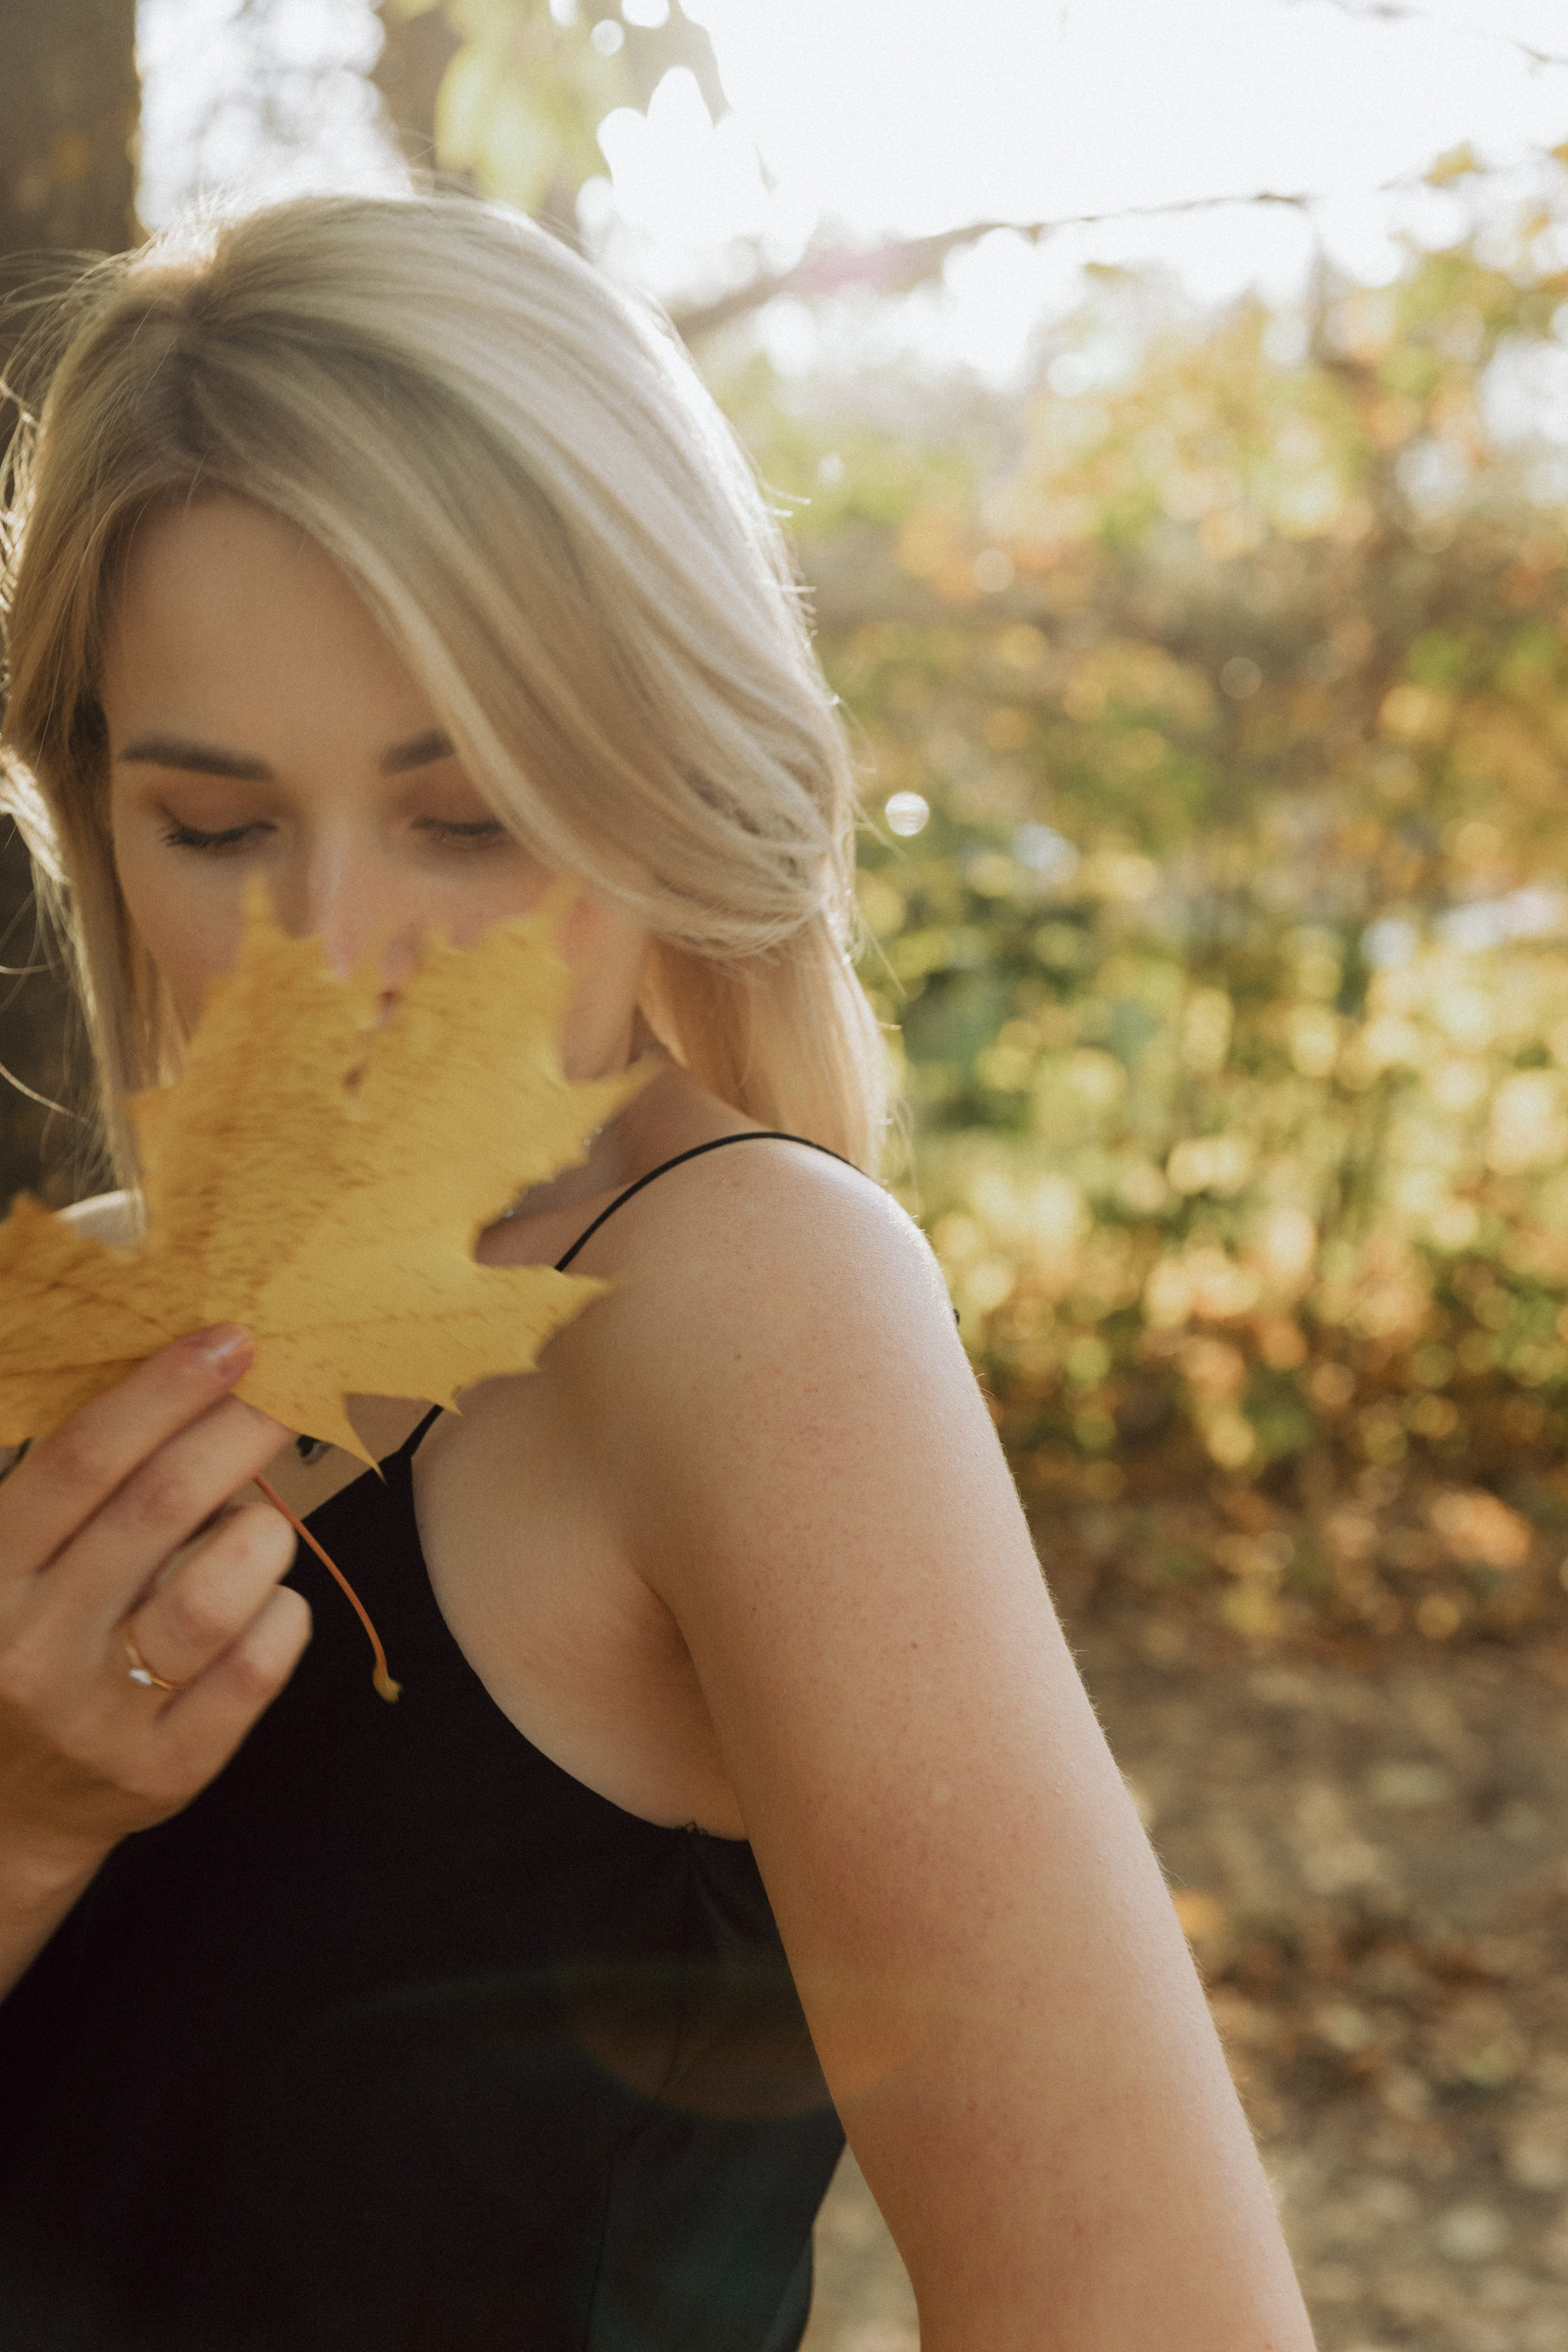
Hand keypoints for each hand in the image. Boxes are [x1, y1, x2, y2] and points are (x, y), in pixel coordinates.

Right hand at [0, 1327, 309, 1881]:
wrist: (3, 1810)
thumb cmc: (19, 1646)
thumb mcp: (7, 1563)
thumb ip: (65, 1484)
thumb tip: (175, 1373)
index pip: (81, 1460)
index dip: (164, 1390)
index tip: (231, 1340)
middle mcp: (35, 1646)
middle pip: (159, 1509)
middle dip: (237, 1433)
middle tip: (286, 1392)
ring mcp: (100, 1717)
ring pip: (214, 1596)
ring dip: (260, 1534)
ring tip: (260, 1524)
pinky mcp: (165, 1771)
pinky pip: (256, 1670)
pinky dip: (282, 1614)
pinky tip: (269, 1599)